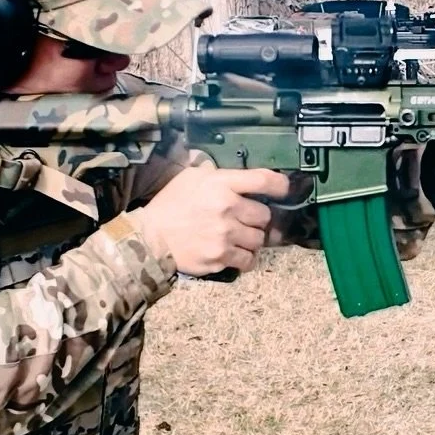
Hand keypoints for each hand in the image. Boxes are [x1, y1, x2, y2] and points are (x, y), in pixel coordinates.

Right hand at [136, 165, 290, 274]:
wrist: (150, 238)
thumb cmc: (170, 206)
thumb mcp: (191, 177)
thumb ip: (218, 174)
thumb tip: (240, 176)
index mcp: (220, 184)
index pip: (264, 180)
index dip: (280, 186)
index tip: (284, 190)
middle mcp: (226, 208)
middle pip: (264, 215)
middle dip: (256, 218)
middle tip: (244, 219)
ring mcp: (225, 235)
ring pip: (259, 239)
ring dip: (251, 239)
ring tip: (236, 237)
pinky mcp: (221, 257)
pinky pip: (248, 260)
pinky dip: (245, 258)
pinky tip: (234, 252)